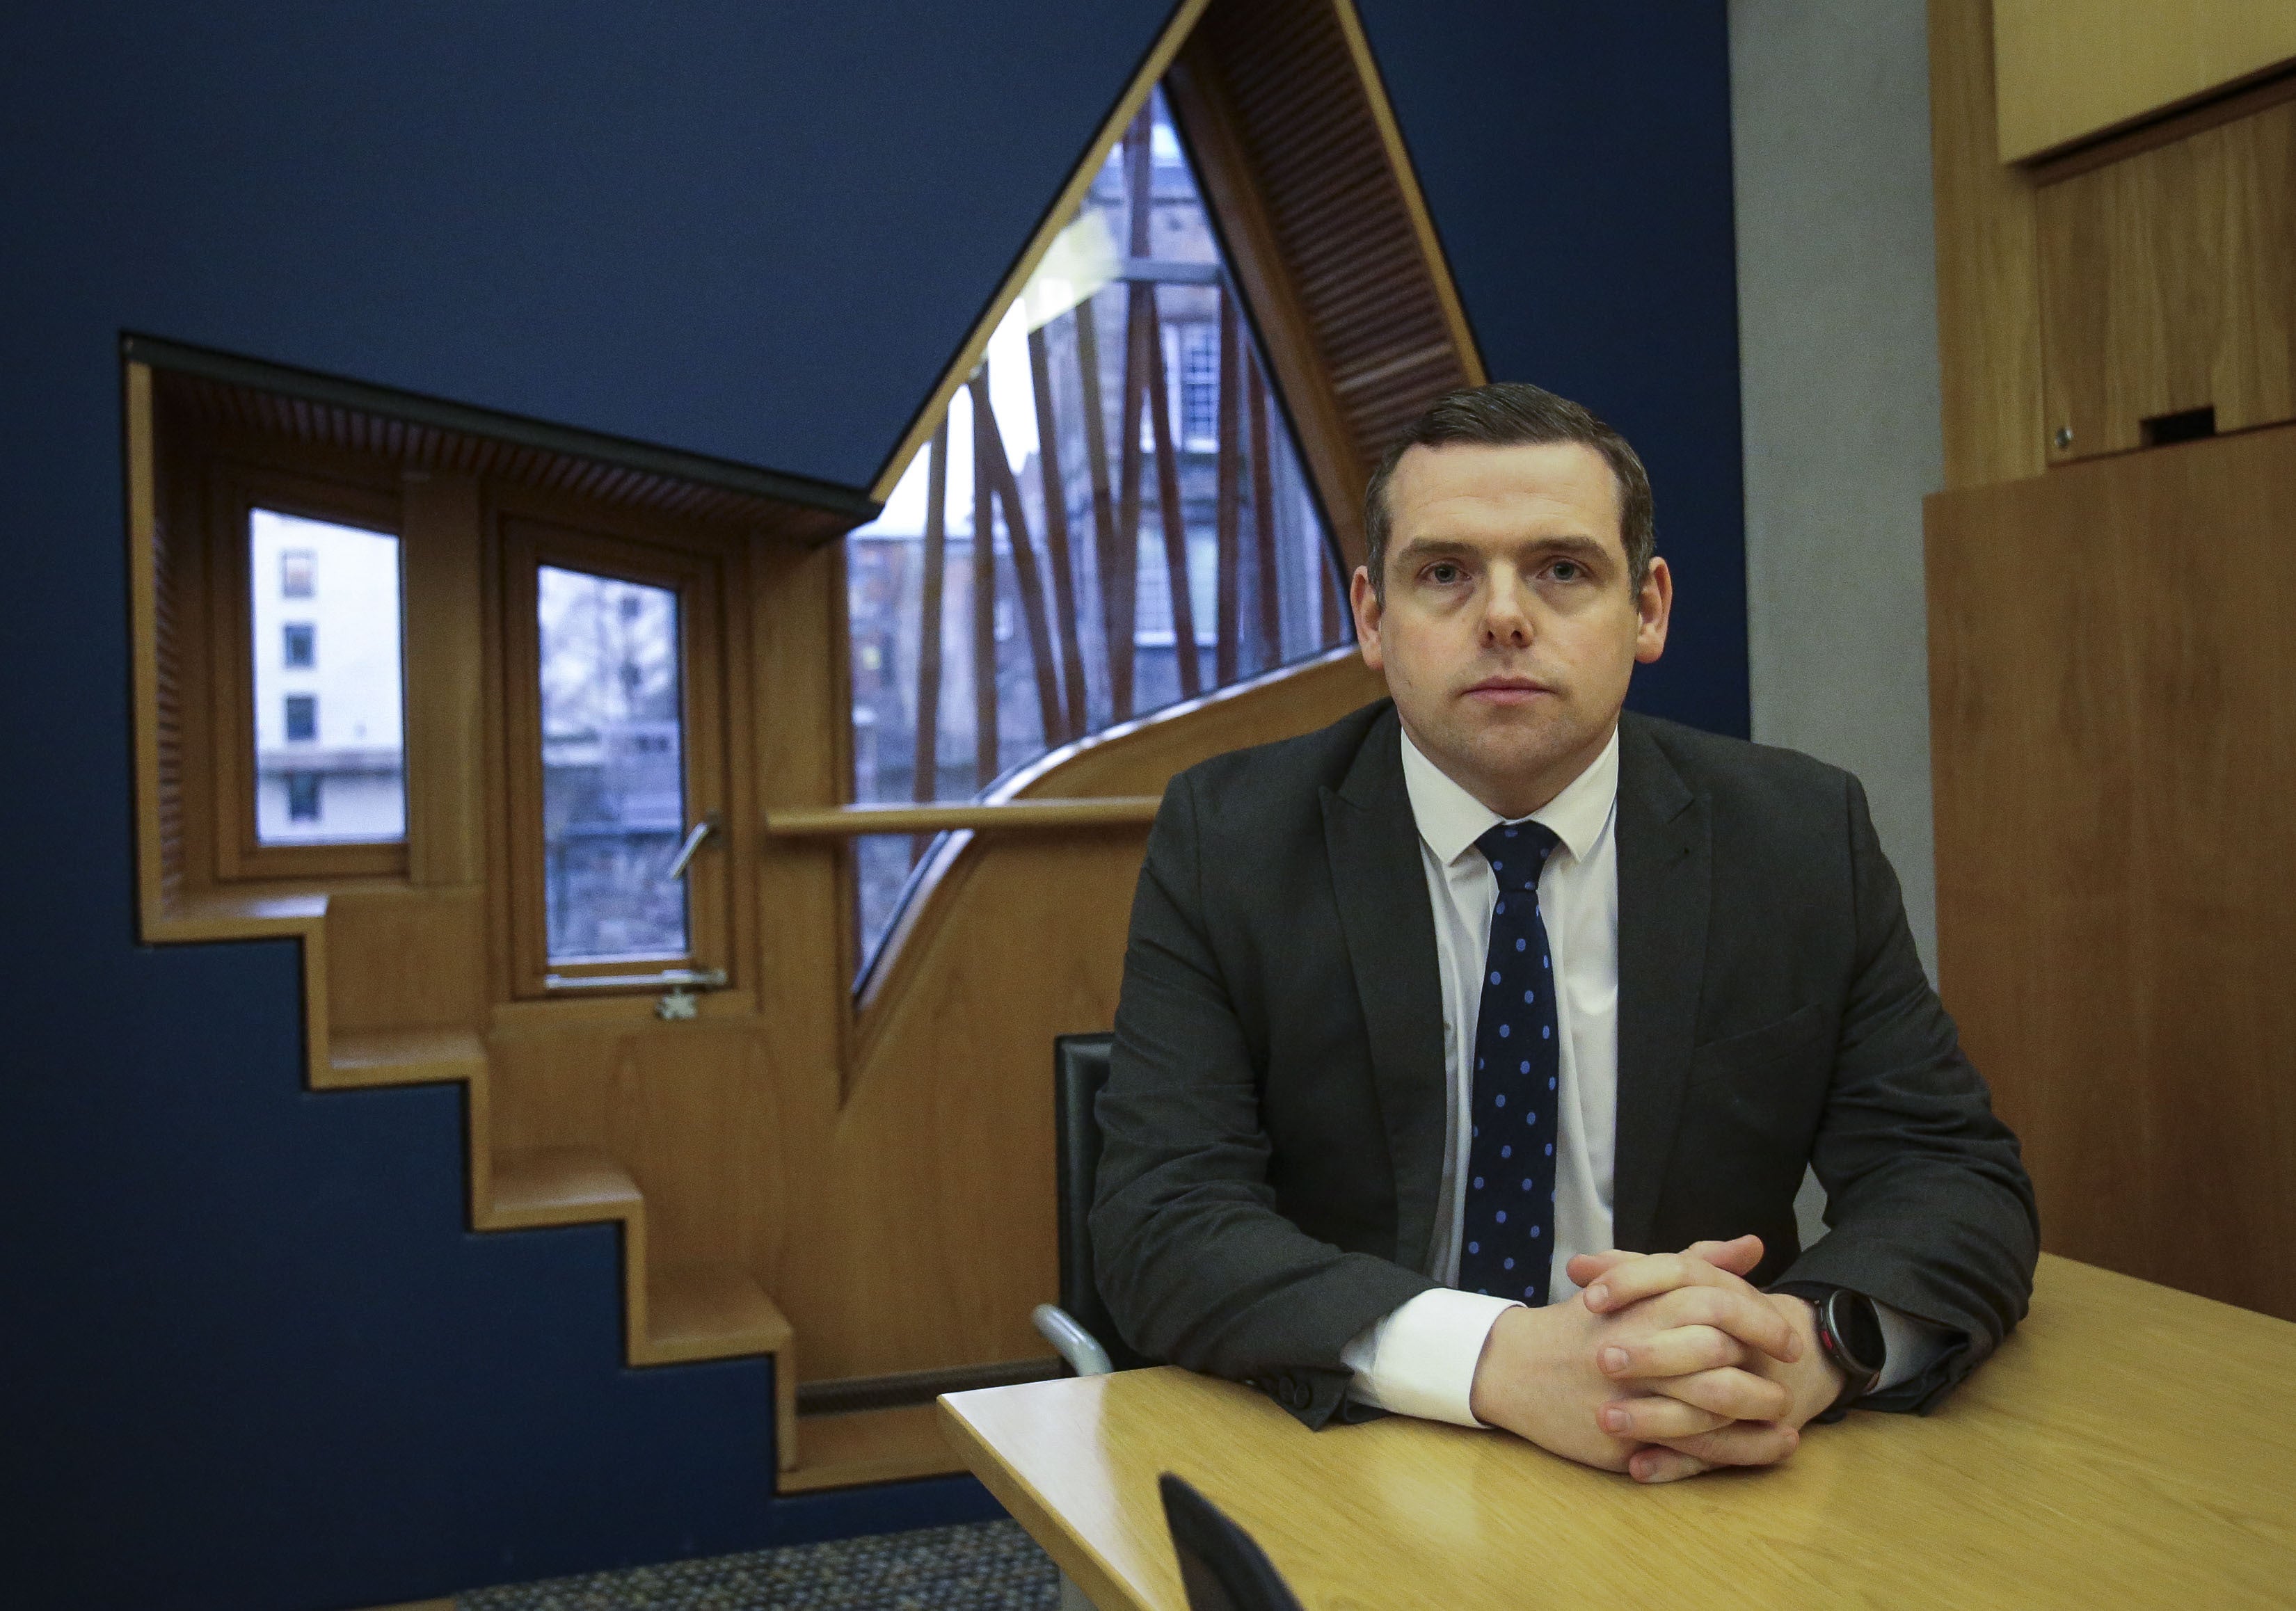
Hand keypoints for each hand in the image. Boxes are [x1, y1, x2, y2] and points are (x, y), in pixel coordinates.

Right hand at [1464, 1238, 1807, 1475]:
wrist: (1515, 1366)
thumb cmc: (1585, 1323)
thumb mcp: (1636, 1282)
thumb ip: (1697, 1262)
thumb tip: (1753, 1245)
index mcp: (1645, 1305)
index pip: (1719, 1305)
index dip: (1763, 1323)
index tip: (1789, 1339)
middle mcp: (1640, 1346)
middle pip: (1721, 1357)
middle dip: (1764, 1371)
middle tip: (1791, 1379)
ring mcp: (1631, 1394)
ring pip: (1710, 1408)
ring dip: (1757, 1415)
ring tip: (1784, 1418)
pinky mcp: (1624, 1436)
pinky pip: (1690, 1449)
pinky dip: (1735, 1451)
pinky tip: (1764, 1448)